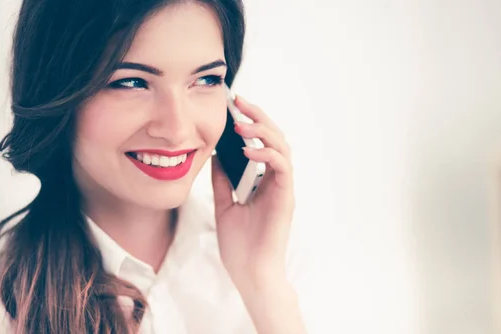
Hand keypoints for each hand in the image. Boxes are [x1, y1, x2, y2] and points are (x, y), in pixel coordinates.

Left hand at [211, 94, 294, 290]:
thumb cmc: (240, 244)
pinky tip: (248, 150)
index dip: (252, 122)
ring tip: (242, 123)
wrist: (249, 272)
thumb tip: (215, 155)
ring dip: (263, 131)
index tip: (234, 106)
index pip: (263, 143)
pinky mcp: (285, 198)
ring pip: (282, 148)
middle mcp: (277, 181)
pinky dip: (267, 155)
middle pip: (275, 139)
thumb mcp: (225, 204)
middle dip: (259, 117)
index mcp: (264, 181)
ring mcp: (283, 188)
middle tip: (240, 101)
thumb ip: (223, 180)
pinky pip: (282, 168)